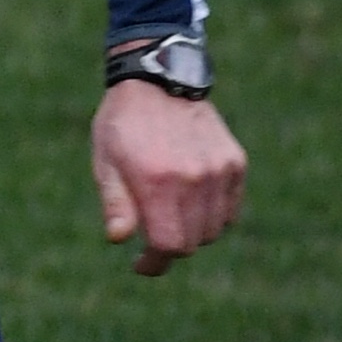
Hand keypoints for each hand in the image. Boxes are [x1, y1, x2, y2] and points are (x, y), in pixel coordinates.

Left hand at [92, 80, 246, 276]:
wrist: (158, 78)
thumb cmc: (123, 124)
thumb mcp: (105, 161)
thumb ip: (116, 203)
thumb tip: (120, 239)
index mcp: (157, 181)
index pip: (169, 245)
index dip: (155, 263)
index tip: (141, 264)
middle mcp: (194, 179)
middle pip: (192, 242)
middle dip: (170, 245)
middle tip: (152, 234)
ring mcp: (219, 170)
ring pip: (214, 229)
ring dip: (193, 231)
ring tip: (170, 213)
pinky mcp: (235, 162)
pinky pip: (230, 209)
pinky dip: (214, 215)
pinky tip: (192, 200)